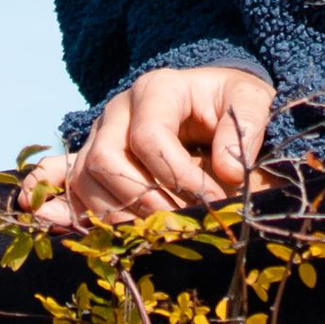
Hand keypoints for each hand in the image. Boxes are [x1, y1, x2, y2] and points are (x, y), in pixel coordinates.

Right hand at [21, 64, 273, 231]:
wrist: (211, 104)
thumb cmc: (230, 103)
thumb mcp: (251, 100)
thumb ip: (245, 127)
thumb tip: (229, 172)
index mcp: (155, 89)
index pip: (149, 137)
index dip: (180, 177)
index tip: (215, 202)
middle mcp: (118, 111)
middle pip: (106, 160)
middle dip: (145, 201)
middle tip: (182, 224)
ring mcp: (99, 136)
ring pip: (86, 180)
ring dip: (119, 215)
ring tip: (159, 234)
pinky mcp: (92, 161)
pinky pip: (73, 189)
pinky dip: (83, 212)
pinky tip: (96, 227)